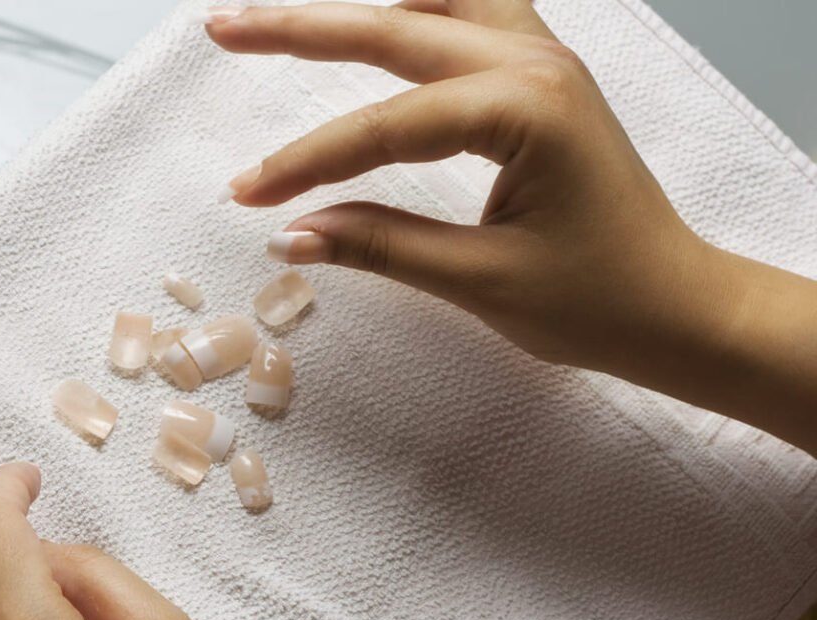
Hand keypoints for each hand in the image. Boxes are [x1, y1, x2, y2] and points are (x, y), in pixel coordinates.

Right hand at [205, 0, 744, 380]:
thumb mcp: (481, 280)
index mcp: (526, 108)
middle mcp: (534, 64)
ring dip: (358, 10)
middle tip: (224, 28)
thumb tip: (291, 236)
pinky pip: (469, 17)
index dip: (307, 160)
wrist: (677, 306)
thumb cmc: (599, 299)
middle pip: (396, 27)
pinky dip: (414, 12)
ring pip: (432, 4)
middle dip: (303, 29)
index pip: (385, 126)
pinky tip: (379, 16)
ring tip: (287, 17)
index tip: (249, 196)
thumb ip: (381, 246)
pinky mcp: (541, 79)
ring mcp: (542, 62)